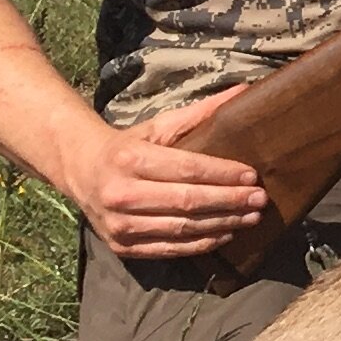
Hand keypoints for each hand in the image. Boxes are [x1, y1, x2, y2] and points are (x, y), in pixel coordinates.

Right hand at [71, 87, 274, 261]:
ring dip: (222, 224)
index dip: (222, 174)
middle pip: (187, 201)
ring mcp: (120, 224)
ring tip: (251, 217)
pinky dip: (201, 244)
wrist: (80, 171)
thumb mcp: (158, 126)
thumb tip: (243, 91)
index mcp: (130, 159)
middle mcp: (122, 194)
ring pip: (182, 228)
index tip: (252, 176)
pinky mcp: (122, 246)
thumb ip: (199, 113)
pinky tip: (226, 233)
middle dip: (229, 201)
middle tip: (260, 199)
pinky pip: (170, 249)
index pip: (187, 169)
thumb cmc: (127, 146)